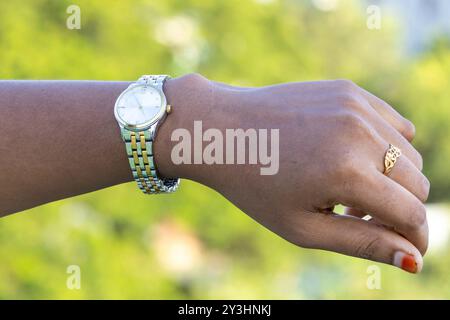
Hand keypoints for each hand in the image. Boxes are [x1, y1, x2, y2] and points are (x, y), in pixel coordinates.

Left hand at [157, 74, 429, 272]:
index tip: (407, 250)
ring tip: (346, 189)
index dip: (414, 238)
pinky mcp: (349, 90)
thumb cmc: (256, 186)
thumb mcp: (303, 226)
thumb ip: (361, 242)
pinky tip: (349, 158)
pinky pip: (394, 124)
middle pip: (417, 183)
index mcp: (346, 173)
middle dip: (399, 209)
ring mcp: (355, 105)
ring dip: (390, 179)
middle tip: (356, 215)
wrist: (223, 130)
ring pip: (409, 154)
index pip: (412, 214)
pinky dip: (384, 147)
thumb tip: (413, 260)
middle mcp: (358, 133)